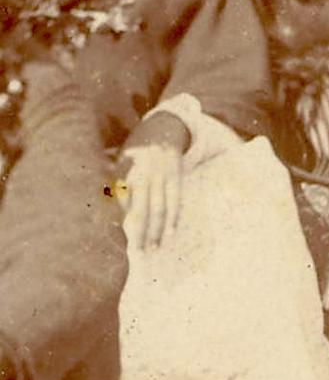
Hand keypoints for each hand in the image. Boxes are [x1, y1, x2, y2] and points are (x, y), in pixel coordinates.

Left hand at [120, 112, 189, 250]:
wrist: (163, 126)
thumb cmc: (135, 150)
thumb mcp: (118, 161)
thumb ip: (111, 183)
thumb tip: (102, 207)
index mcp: (124, 172)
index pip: (120, 206)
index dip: (119, 225)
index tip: (117, 244)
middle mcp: (142, 174)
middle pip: (140, 210)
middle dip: (138, 233)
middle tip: (137, 253)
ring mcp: (161, 175)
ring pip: (159, 208)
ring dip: (157, 230)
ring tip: (154, 249)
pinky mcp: (176, 175)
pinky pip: (176, 200)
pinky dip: (174, 218)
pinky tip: (171, 233)